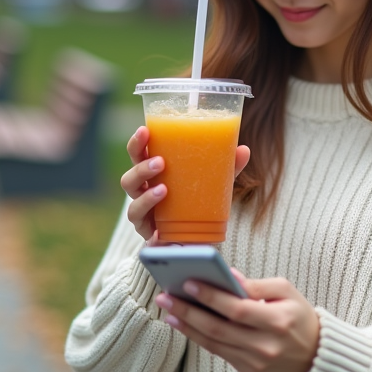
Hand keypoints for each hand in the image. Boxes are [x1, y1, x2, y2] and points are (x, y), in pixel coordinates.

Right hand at [120, 126, 249, 243]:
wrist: (198, 240)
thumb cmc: (199, 203)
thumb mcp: (215, 183)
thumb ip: (226, 167)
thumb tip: (243, 149)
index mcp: (153, 175)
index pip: (138, 155)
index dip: (137, 143)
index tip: (145, 130)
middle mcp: (143, 194)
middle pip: (129, 179)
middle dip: (140, 167)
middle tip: (160, 162)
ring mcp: (144, 216)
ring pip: (132, 204)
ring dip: (146, 196)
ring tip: (164, 189)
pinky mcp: (149, 235)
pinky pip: (144, 228)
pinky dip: (152, 222)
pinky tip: (161, 220)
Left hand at [154, 269, 319, 371]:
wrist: (314, 355)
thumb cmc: (298, 315)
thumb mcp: (286, 291)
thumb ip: (257, 284)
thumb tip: (226, 276)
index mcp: (278, 321)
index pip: (238, 309)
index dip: (212, 297)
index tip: (189, 283)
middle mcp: (266, 345)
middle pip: (219, 328)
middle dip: (189, 312)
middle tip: (165, 297)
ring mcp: (255, 362)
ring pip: (213, 343)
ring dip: (187, 326)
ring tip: (168, 310)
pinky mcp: (247, 371)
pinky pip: (218, 352)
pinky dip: (199, 337)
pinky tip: (184, 324)